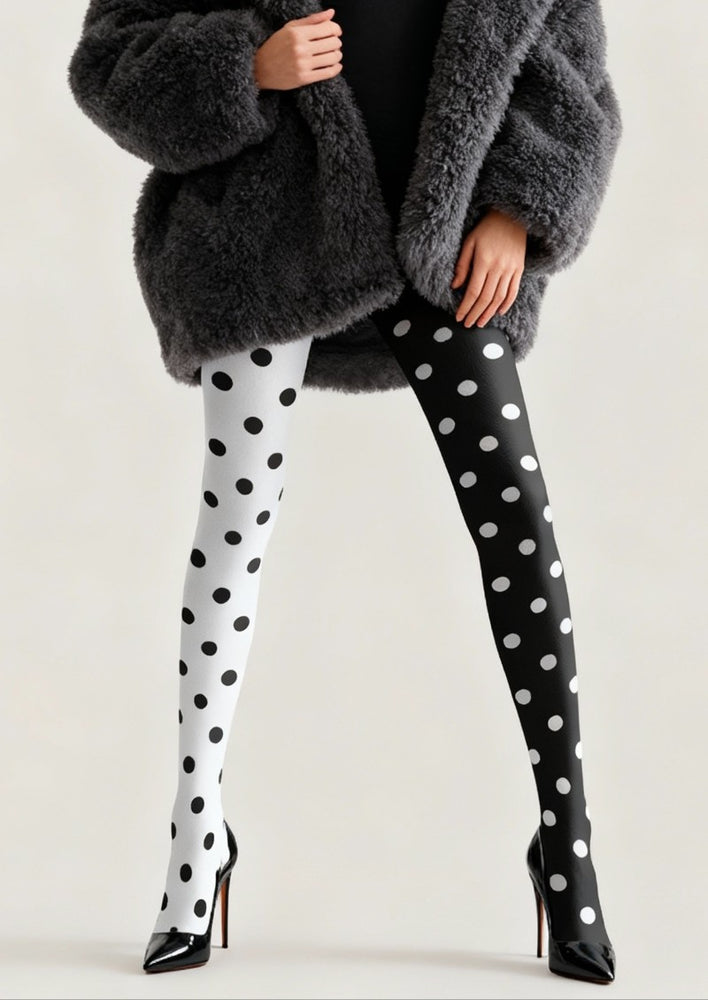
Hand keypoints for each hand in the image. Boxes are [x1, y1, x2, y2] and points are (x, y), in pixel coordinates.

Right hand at [253, 8, 342, 90]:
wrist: (260, 69)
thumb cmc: (276, 46)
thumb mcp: (291, 28)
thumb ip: (312, 20)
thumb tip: (331, 13)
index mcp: (298, 33)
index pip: (328, 28)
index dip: (336, 29)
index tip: (336, 32)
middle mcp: (301, 48)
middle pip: (333, 43)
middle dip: (336, 42)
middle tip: (334, 44)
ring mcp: (303, 64)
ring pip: (332, 58)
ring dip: (337, 55)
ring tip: (334, 54)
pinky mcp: (304, 78)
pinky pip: (328, 73)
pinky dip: (336, 68)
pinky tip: (336, 65)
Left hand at [450, 209, 526, 327]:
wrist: (511, 217)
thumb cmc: (486, 229)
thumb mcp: (469, 243)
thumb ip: (462, 265)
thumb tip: (455, 286)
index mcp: (484, 261)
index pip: (473, 291)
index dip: (465, 307)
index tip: (459, 317)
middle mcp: (498, 267)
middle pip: (485, 298)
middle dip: (475, 314)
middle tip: (468, 324)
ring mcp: (511, 269)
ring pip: (499, 298)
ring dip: (489, 313)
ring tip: (480, 322)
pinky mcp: (519, 269)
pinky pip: (513, 291)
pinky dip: (506, 304)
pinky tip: (498, 312)